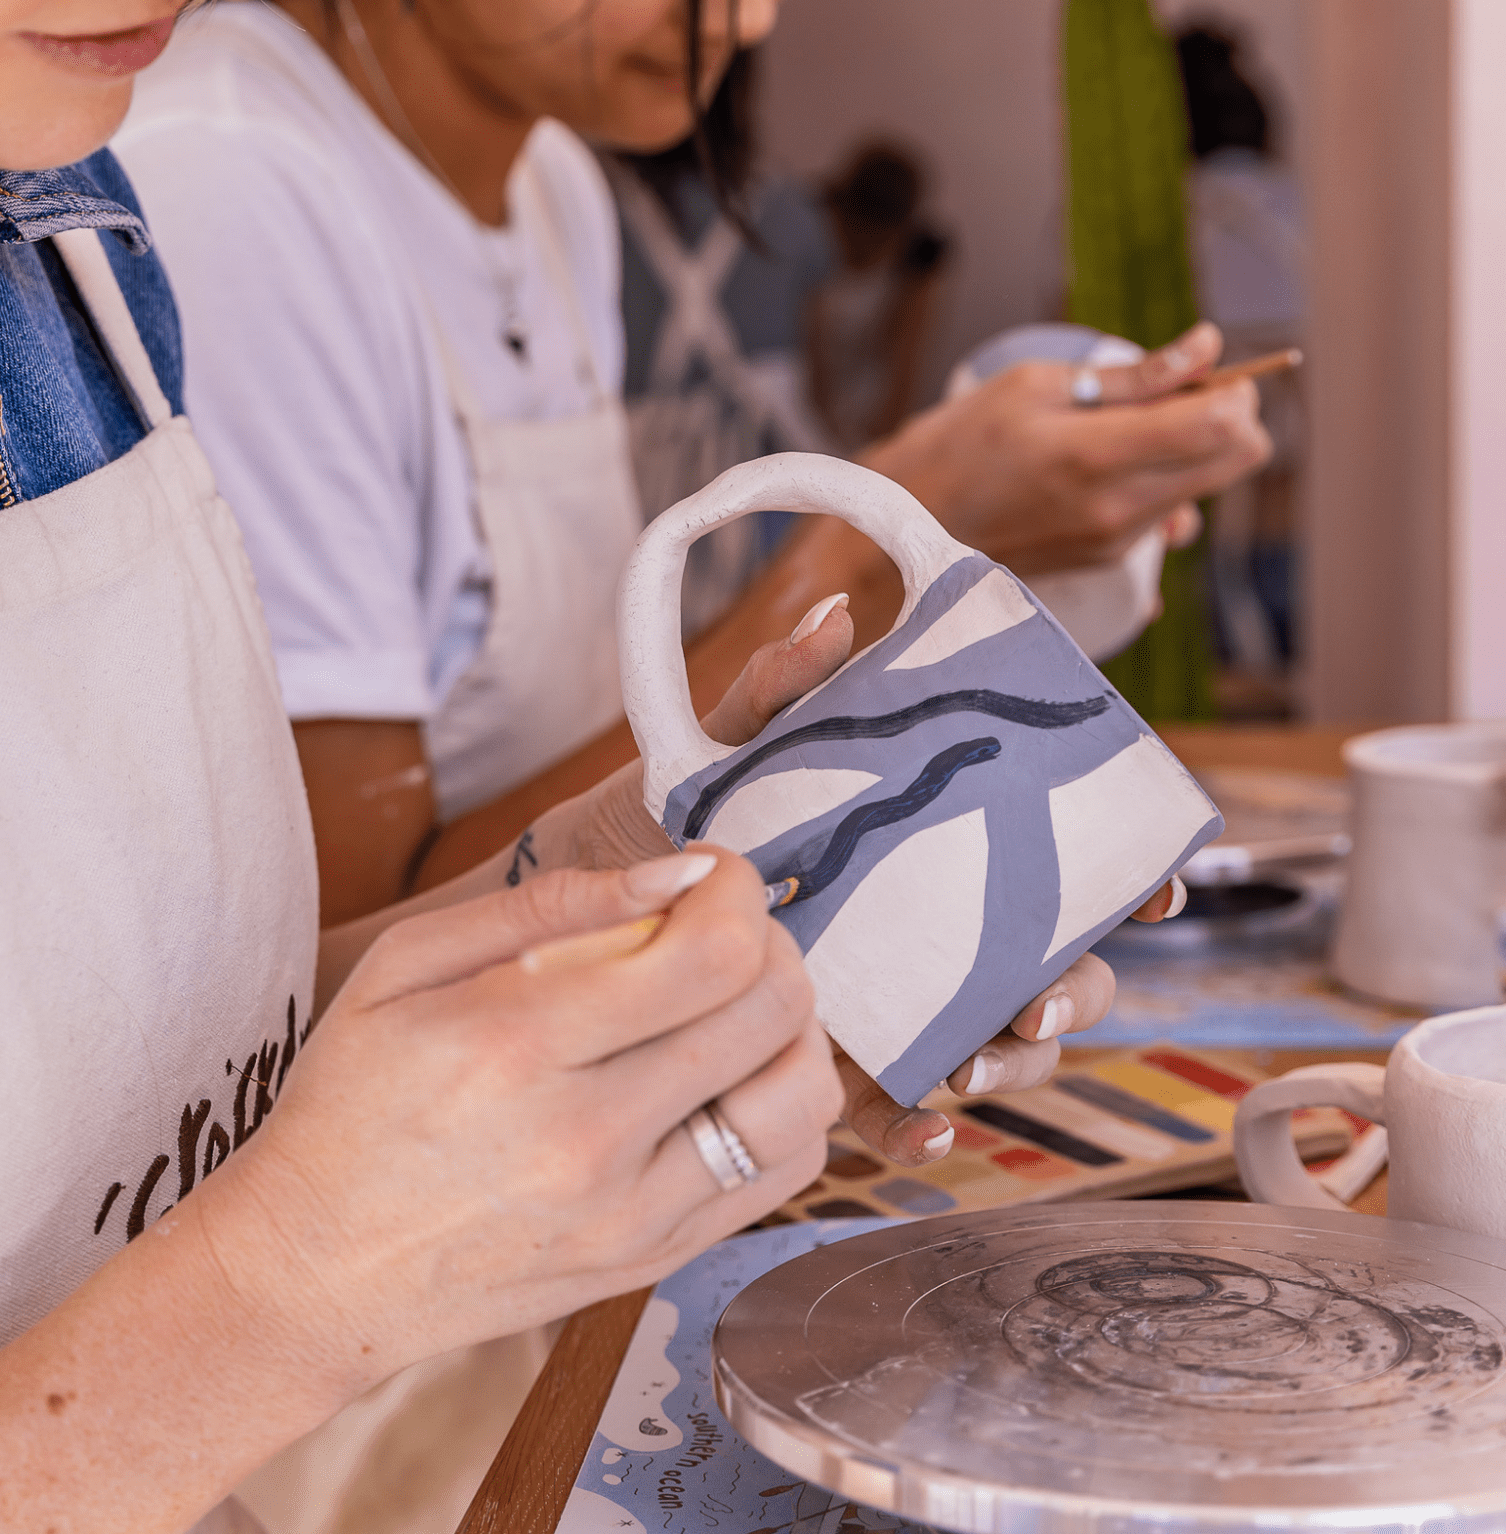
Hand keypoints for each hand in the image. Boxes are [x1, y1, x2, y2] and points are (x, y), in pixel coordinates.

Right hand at [212, 849, 840, 1386]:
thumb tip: (674, 871)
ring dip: (789, 1023)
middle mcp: (588, 1139)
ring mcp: (631, 1214)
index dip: (737, 889)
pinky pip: (785, 1173)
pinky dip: (783, 1105)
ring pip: (800, 1095)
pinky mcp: (654, 1261)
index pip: (709, 951)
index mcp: (519, 1044)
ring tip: (729, 1002)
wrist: (316, 1270)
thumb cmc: (351, 1103)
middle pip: (770, 1010)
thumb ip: (545, 903)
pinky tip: (726, 1077)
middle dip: (766, 936)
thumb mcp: (404, 965)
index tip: (709, 874)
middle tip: (715, 926)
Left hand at [527, 594, 1163, 1171]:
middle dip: (1072, 991)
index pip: (1056, 860)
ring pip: (999, 1049)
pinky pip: (906, 1117)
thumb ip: (781, 688)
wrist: (594, 897)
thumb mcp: (730, 744)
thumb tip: (836, 615)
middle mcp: (936, 931)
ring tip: (971, 1061)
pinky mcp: (844, 1070)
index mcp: (937, 848)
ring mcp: (899, 1007)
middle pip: (1054, 968)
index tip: (1156, 888)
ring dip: (1009, 1065)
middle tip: (1036, 997)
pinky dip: (925, 1135)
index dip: (1127, 878)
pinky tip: (924, 1131)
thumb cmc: (682, 810)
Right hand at [864, 322, 1270, 574]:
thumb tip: (1206, 347)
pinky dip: (1162, 480)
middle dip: (1228, 417)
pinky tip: (1107, 465)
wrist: (904, 531)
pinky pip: (1169, 514)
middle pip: (1239, 460)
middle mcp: (1119, 508)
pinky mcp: (1109, 561)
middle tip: (1175, 392)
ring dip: (1192, 449)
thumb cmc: (955, 445)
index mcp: (1098, 455)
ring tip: (1124, 428)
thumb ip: (1131, 376)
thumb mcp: (1033, 386)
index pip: (1226, 427)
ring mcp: (1117, 541)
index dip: (1235, 389)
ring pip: (1208, 487)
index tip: (1202, 370)